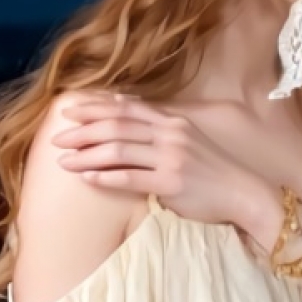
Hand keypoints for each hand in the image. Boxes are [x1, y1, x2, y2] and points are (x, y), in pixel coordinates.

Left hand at [51, 92, 275, 233]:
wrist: (243, 193)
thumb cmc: (213, 172)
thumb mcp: (188, 141)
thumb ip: (159, 130)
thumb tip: (128, 120)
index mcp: (172, 121)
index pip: (126, 108)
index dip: (94, 107)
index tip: (69, 110)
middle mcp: (170, 134)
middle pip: (116, 125)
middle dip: (82, 131)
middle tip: (57, 138)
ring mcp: (171, 158)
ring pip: (118, 150)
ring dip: (87, 155)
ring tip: (64, 161)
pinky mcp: (171, 183)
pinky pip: (130, 177)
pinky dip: (106, 177)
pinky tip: (88, 178)